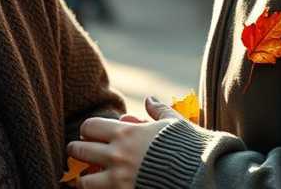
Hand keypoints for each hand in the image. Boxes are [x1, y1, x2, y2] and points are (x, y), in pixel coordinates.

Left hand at [67, 97, 183, 187]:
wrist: (203, 178)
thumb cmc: (190, 149)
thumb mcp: (175, 125)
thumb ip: (159, 112)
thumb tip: (149, 99)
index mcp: (126, 134)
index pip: (90, 127)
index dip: (89, 131)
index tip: (91, 135)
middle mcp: (117, 156)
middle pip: (80, 151)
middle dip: (77, 152)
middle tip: (79, 154)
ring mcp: (118, 180)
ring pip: (84, 181)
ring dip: (83, 178)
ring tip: (86, 178)